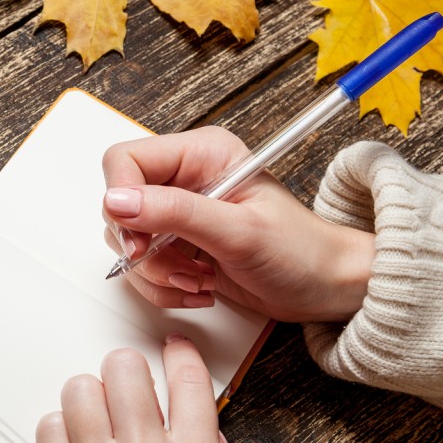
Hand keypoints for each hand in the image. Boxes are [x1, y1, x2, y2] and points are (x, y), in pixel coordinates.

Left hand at [36, 335, 250, 442]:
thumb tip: (211, 433)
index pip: (190, 382)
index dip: (183, 356)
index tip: (175, 351)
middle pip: (126, 369)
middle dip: (128, 373)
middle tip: (130, 390)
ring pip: (80, 388)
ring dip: (89, 399)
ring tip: (99, 420)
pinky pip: (49, 425)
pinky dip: (58, 432)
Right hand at [101, 126, 374, 320]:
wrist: (326, 287)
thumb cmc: (301, 253)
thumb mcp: (238, 231)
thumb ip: (175, 212)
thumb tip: (116, 201)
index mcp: (200, 154)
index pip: (126, 160)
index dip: (121, 199)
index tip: (136, 240)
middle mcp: (183, 178)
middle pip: (119, 205)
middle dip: (144, 248)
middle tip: (178, 268)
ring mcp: (177, 213)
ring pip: (126, 240)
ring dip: (155, 272)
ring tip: (197, 280)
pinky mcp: (175, 244)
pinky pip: (141, 266)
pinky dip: (162, 286)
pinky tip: (198, 288)